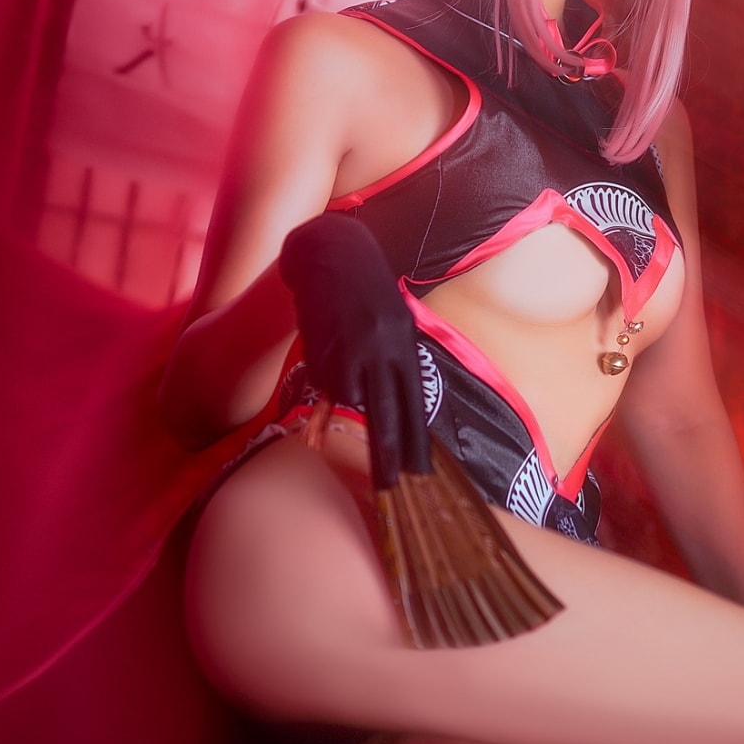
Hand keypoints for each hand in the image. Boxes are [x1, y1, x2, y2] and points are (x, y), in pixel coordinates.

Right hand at [278, 215, 429, 489]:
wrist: (334, 252)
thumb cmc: (365, 293)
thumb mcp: (392, 327)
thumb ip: (392, 367)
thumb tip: (388, 409)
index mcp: (406, 349)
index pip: (414, 407)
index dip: (416, 444)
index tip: (419, 475)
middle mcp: (384, 354)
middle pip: (386, 418)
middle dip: (387, 457)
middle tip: (390, 490)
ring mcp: (354, 353)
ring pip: (349, 399)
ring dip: (343, 390)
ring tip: (341, 353)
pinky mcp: (325, 349)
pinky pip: (324, 381)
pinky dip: (324, 373)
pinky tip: (326, 341)